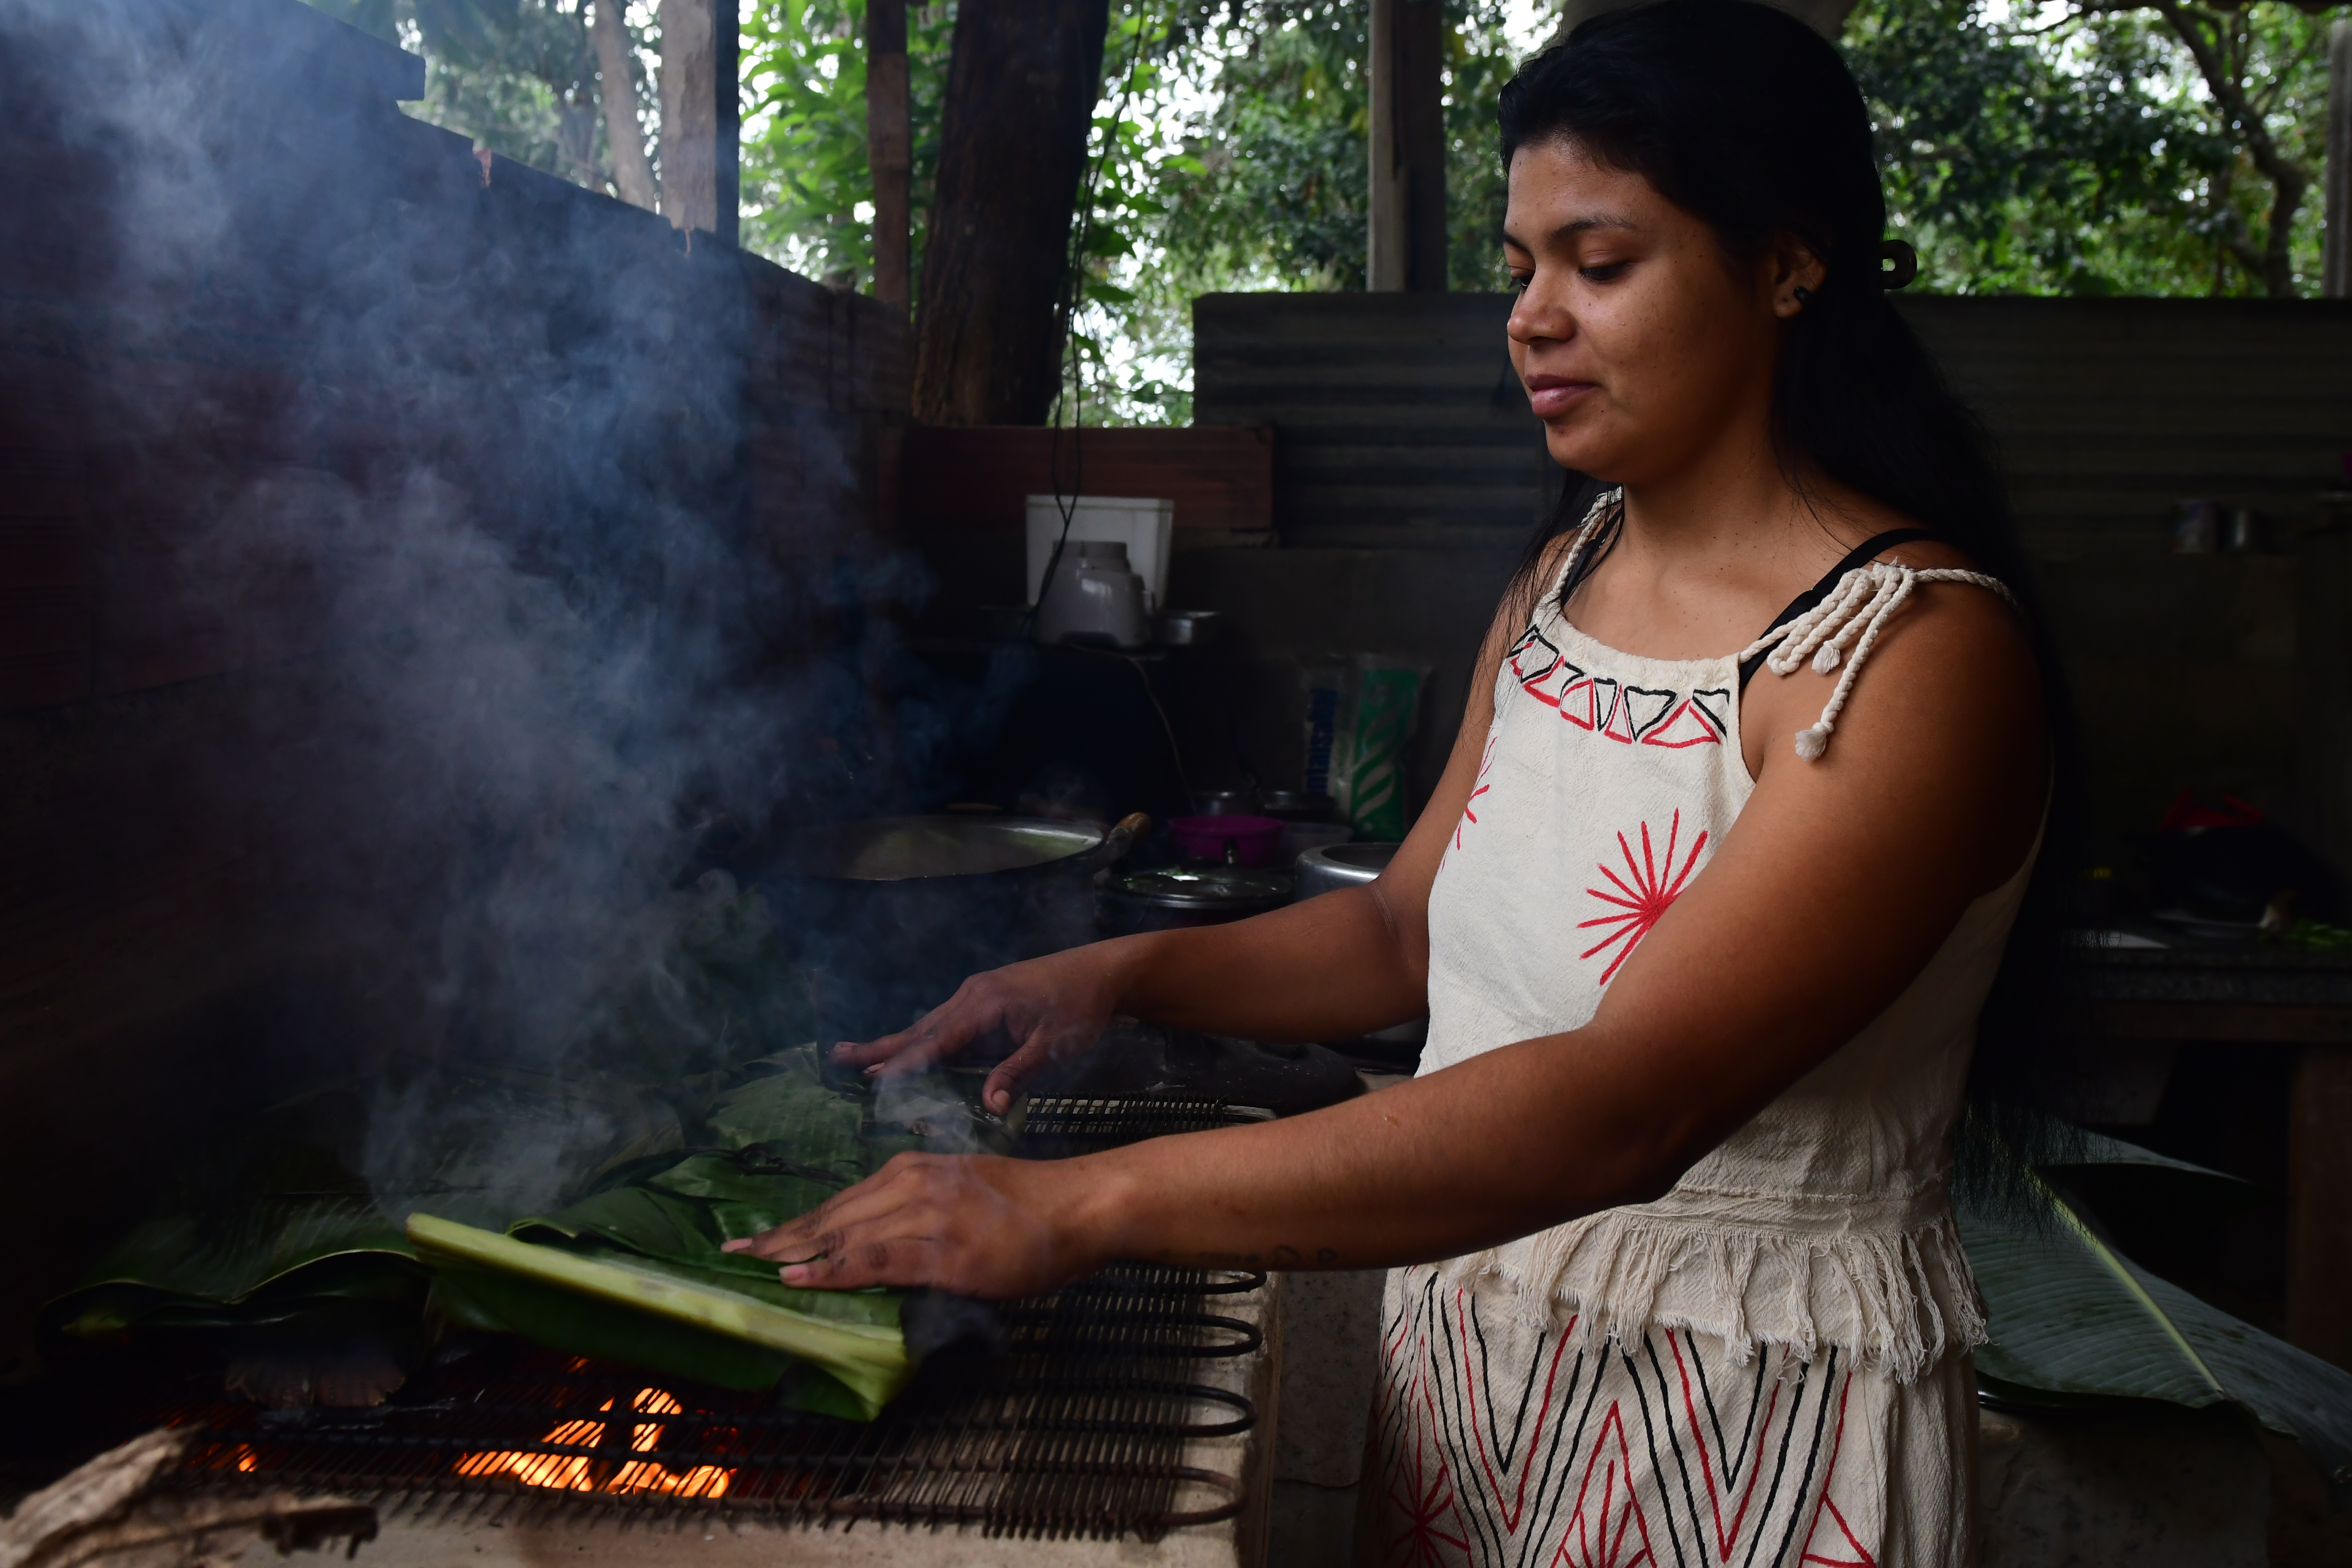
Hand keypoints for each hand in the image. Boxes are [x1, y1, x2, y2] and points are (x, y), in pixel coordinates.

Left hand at [719, 1151, 1115, 1297]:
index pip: (842, 1201)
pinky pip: (876, 1260)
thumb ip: (920, 1208)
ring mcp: (927, 1215)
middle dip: (782, 1236)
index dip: (797, 1222)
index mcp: (914, 1169)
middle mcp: (913, 1184)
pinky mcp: (943, 1249)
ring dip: (796, 1253)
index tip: (756, 1236)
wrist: (1076, 1208)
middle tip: (735, 1250)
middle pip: (834, 1215)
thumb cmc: (1027, 1207)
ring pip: (847, 1235)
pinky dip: (834, 1269)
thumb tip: (879, 1238)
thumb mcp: (963, 1192)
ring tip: (755, 1265)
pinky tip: (802, 1278)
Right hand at [829, 945, 1130, 1112]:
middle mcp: (971, 996)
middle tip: (838, 1058)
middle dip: (881, 1047)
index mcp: (985, 1004)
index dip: (906, 1062)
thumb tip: (989, 1106)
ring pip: (928, 1026)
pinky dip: (920, 1039)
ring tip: (855, 1056)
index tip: (875, 1079)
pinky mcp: (984, 1001)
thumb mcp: (1054, 1046)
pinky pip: (945, 1025)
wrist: (1102, 972)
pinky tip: (905, 1051)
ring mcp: (975, 996)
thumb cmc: (1081, 1008)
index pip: (937, 1039)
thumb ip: (1019, 1074)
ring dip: (894, 1043)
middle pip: (920, 1029)